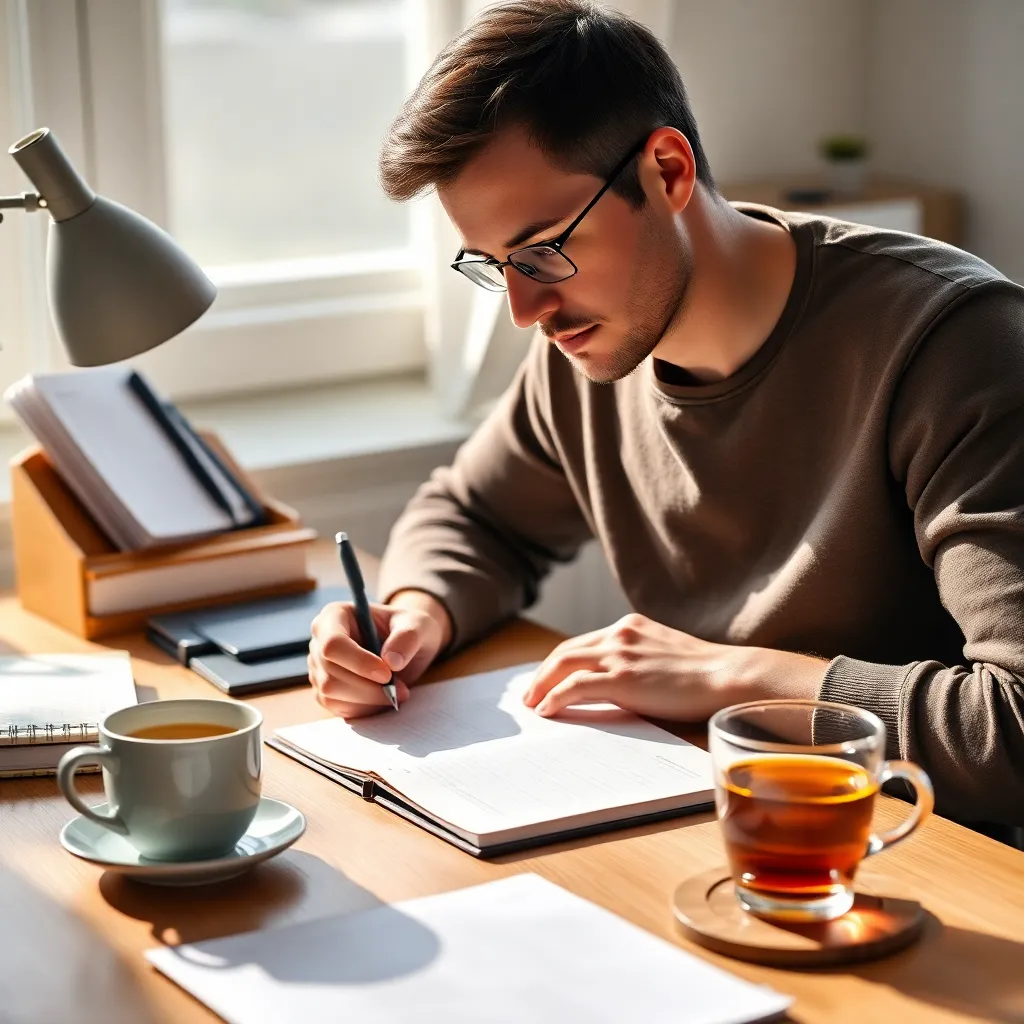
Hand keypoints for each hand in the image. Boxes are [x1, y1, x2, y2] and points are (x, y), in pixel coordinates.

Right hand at [308, 591, 448, 718]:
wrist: (406, 647)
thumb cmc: (408, 629)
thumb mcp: (417, 625)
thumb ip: (408, 637)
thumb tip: (391, 661)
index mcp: (335, 615)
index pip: (333, 644)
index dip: (358, 662)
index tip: (387, 674)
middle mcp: (320, 640)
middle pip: (330, 673)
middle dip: (368, 687)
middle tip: (401, 690)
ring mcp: (319, 667)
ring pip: (331, 693)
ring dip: (368, 699)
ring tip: (396, 692)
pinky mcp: (325, 691)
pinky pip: (337, 707)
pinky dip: (364, 708)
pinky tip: (382, 698)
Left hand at [522, 613, 826, 719]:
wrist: (728, 675)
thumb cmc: (708, 673)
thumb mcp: (668, 655)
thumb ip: (643, 659)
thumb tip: (628, 682)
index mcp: (631, 626)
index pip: (584, 642)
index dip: (561, 661)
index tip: (548, 677)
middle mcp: (620, 634)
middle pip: (566, 650)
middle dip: (543, 672)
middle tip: (530, 693)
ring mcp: (619, 653)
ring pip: (563, 664)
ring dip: (542, 685)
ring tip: (532, 704)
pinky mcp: (621, 677)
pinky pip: (574, 686)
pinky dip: (555, 697)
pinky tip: (547, 710)